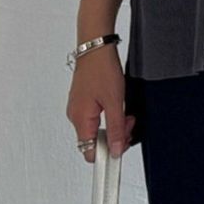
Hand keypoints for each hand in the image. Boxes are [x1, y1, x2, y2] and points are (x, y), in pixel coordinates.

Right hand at [66, 45, 135, 160]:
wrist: (95, 48)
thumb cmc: (101, 69)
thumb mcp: (115, 102)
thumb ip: (116, 129)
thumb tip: (116, 150)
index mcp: (80, 119)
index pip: (90, 153)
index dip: (107, 155)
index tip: (120, 153)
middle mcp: (75, 116)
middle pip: (96, 142)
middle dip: (116, 136)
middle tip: (128, 123)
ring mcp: (78, 109)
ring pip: (97, 129)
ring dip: (114, 125)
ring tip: (124, 112)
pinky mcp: (83, 102)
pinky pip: (96, 119)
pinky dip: (109, 117)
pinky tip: (117, 107)